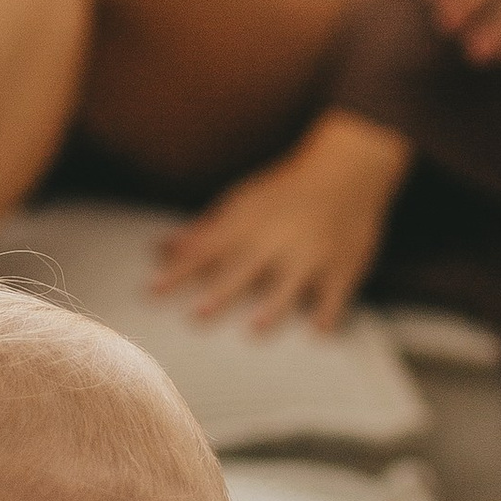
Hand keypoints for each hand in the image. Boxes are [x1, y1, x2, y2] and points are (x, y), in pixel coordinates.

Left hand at [150, 113, 409, 335]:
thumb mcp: (242, 204)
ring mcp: (311, 254)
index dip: (178, 273)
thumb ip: (202, 232)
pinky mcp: (342, 267)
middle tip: (198, 315)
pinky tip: (318, 331)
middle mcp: (276, 240)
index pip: (205, 251)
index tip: (152, 292)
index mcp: (248, 225)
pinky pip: (335, 292)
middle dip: (222, 290)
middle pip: (244, 269)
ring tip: (255, 328)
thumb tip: (157, 249)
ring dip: (273, 306)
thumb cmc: (285, 192)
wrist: (348, 168)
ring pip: (290, 283)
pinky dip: (328, 311)